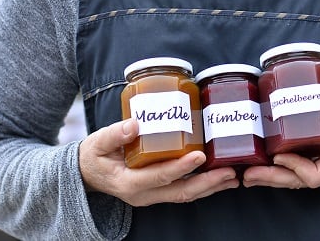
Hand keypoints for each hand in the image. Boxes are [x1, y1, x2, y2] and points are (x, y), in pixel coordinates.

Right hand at [78, 118, 238, 205]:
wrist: (86, 174)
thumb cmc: (93, 156)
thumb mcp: (96, 143)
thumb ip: (114, 134)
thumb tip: (134, 124)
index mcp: (129, 183)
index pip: (160, 176)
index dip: (181, 167)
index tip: (199, 156)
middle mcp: (144, 194)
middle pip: (181, 192)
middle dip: (208, 183)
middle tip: (229, 172)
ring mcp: (152, 195)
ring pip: (186, 194)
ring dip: (210, 187)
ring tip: (232, 176)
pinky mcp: (158, 190)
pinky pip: (183, 189)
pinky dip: (203, 184)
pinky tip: (218, 176)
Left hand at [241, 93, 319, 189]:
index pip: (316, 175)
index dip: (296, 168)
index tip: (279, 156)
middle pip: (300, 181)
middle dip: (273, 179)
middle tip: (248, 174)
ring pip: (296, 178)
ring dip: (271, 177)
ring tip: (247, 174)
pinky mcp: (319, 159)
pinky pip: (297, 169)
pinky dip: (279, 169)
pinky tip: (261, 164)